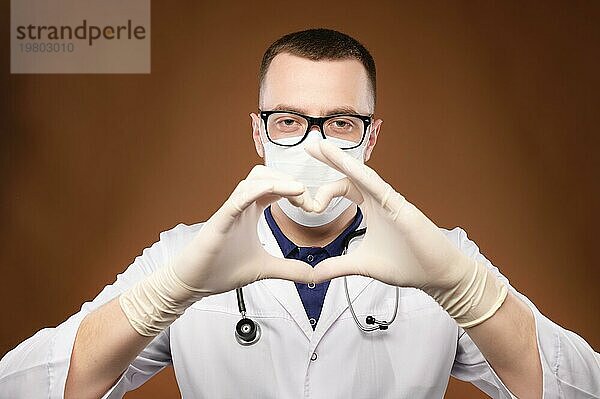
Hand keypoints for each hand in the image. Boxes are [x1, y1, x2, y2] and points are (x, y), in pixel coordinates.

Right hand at [173, 165, 314, 294]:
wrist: (192, 282)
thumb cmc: (221, 269)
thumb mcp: (265, 268)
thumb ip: (290, 269)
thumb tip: (314, 275)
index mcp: (251, 210)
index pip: (275, 186)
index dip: (295, 190)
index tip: (312, 207)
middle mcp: (241, 205)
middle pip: (266, 174)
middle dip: (290, 181)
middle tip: (308, 203)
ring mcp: (230, 211)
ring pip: (253, 179)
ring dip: (279, 182)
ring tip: (299, 194)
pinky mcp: (220, 221)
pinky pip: (238, 198)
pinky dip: (256, 190)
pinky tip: (273, 190)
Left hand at [305, 140, 506, 327]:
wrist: (437, 276)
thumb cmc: (407, 265)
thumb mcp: (362, 265)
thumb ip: (337, 266)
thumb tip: (312, 275)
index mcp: (372, 207)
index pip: (345, 187)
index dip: (325, 191)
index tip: (310, 208)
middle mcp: (380, 199)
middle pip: (352, 173)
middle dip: (330, 158)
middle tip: (310, 145)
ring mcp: (392, 201)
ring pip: (363, 174)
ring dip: (342, 160)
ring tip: (322, 146)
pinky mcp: (401, 208)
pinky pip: (378, 187)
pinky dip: (362, 174)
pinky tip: (347, 165)